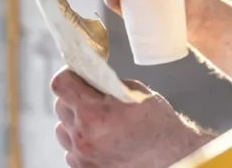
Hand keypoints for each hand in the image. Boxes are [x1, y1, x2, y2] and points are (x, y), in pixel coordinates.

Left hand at [51, 68, 205, 167]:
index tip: (79, 74)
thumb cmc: (158, 124)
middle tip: (93, 98)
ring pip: (62, 129)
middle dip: (74, 98)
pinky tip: (101, 139)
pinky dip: (81, 141)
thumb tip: (89, 76)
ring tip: (98, 122)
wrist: (171, 158)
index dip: (70, 74)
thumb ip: (106, 83)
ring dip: (75, 121)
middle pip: (60, 106)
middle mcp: (82, 137)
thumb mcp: (134, 92)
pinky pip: (70, 149)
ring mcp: (81, 157)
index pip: (61, 84)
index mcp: (94, 113)